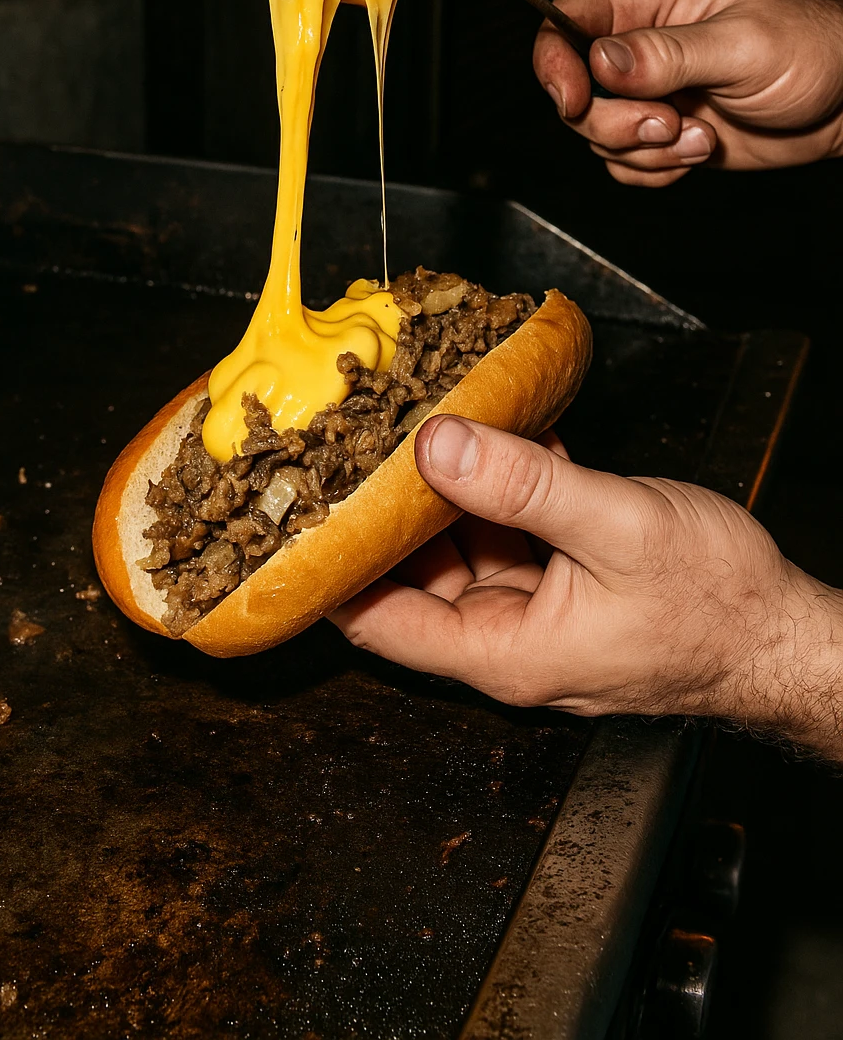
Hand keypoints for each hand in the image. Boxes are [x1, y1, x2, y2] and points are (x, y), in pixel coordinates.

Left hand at [330, 415, 842, 761]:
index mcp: (503, 652)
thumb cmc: (720, 607)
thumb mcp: (617, 529)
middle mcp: (508, 638)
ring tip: (411, 423)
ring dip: (446, 487)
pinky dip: (501, 484)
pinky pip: (512, 529)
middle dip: (384, 511)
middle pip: (413, 574)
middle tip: (347, 445)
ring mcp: (536, 608)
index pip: (379, 622)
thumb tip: (437, 443)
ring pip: (462, 543)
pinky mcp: (564, 578)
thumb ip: (525, 486)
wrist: (788, 634)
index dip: (326, 573)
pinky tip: (500, 432)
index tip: (287, 522)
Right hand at [533, 0, 842, 185]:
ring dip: (642, 150)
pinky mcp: (662, 132)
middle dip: (611, 120)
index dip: (554, 60)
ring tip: (699, 136)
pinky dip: (653, 170)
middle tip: (667, 124)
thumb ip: (668, 53)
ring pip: (596, 131)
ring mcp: (650, 90)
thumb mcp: (743, 46)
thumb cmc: (813, 50)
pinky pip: (623, 162)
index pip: (568, 16)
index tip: (574, 101)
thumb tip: (601, 60)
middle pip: (574, 85)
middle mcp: (641, 42)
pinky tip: (698, 151)